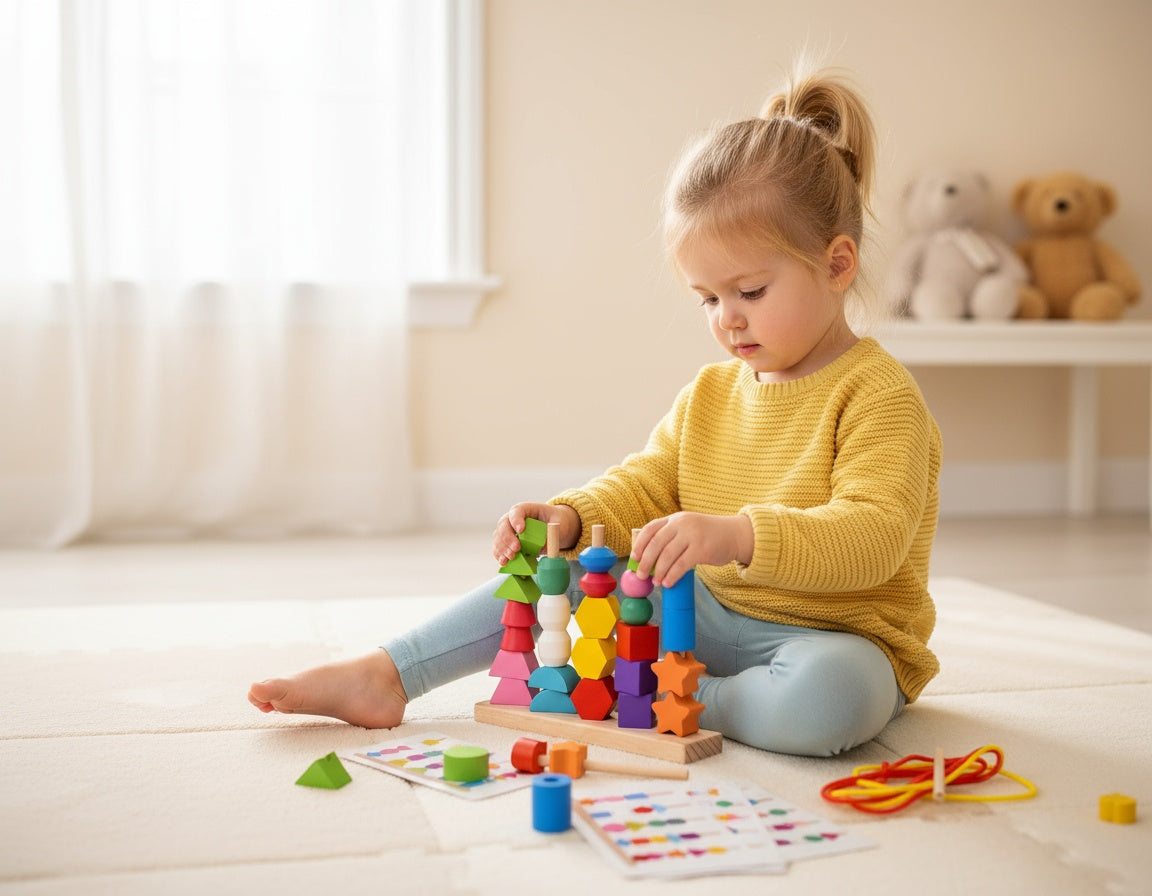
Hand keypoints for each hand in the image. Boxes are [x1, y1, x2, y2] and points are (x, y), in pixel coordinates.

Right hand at [493, 502, 579, 564]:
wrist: (553, 527)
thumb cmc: (555, 520)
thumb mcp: (559, 523)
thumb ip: (552, 532)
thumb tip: (543, 545)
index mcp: (525, 509)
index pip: (516, 511)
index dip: (516, 520)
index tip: (521, 530)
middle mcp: (513, 518)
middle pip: (503, 525)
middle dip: (507, 538)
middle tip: (516, 549)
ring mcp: (508, 530)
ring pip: (498, 537)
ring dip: (502, 548)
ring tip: (510, 558)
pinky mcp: (507, 542)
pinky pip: (499, 548)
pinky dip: (500, 555)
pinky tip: (503, 562)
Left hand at [630, 512, 752, 587]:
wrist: (735, 534)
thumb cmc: (707, 535)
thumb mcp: (687, 528)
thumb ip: (670, 537)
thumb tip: (647, 558)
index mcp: (675, 519)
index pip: (650, 528)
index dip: (640, 544)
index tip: (634, 557)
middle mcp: (682, 524)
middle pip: (656, 543)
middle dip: (645, 561)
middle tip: (640, 575)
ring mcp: (692, 535)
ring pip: (667, 556)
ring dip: (658, 572)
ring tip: (656, 582)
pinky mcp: (701, 549)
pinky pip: (681, 565)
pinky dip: (672, 575)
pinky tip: (668, 583)